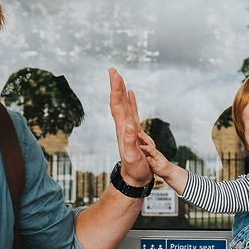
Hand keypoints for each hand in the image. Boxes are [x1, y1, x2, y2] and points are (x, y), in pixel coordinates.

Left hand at [108, 67, 150, 186]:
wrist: (134, 178)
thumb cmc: (135, 169)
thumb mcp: (132, 156)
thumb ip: (130, 141)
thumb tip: (128, 125)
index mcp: (122, 129)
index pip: (117, 105)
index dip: (116, 89)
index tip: (115, 75)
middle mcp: (123, 126)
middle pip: (118, 101)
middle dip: (116, 85)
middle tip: (113, 70)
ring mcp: (128, 127)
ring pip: (124, 104)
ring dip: (121, 90)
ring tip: (120, 77)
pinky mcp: (134, 131)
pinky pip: (132, 111)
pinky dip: (131, 101)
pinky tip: (131, 94)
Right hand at [137, 131, 171, 176]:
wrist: (168, 170)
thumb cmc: (163, 170)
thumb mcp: (158, 168)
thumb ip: (152, 163)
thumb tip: (148, 158)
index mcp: (157, 155)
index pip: (151, 150)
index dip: (145, 147)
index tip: (139, 146)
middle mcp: (155, 152)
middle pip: (149, 143)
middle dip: (144, 138)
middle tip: (138, 133)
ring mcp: (153, 152)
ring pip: (148, 143)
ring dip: (143, 137)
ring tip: (138, 132)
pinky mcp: (152, 153)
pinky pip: (147, 145)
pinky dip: (143, 140)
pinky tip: (140, 138)